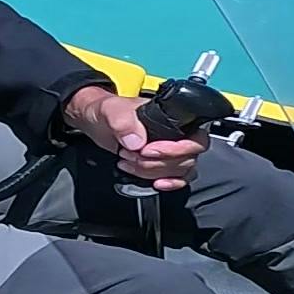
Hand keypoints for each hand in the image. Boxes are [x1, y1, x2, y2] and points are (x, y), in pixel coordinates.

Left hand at [63, 85, 204, 190]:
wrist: (97, 122)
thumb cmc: (108, 111)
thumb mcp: (111, 110)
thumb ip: (123, 121)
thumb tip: (137, 141)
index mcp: (174, 118)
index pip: (195, 139)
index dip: (174, 150)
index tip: (147, 150)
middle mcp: (178, 135)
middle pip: (187, 159)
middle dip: (156, 162)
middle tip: (130, 154)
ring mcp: (173, 150)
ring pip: (181, 171)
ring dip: (153, 172)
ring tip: (129, 160)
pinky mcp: (164, 164)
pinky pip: (178, 179)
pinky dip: (168, 183)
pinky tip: (153, 181)